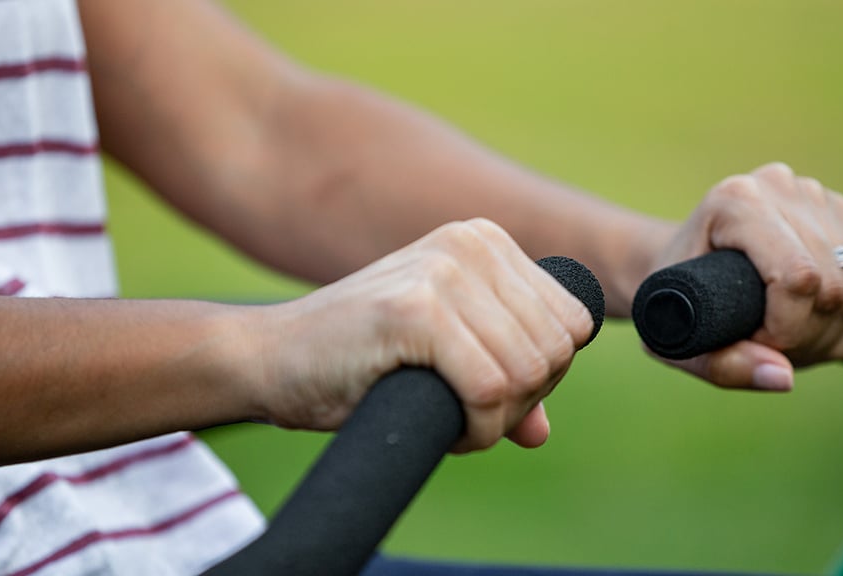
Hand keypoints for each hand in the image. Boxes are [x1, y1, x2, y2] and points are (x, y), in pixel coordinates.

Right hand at [245, 218, 593, 451]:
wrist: (270, 361)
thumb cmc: (356, 363)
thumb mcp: (444, 360)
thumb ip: (500, 381)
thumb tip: (541, 432)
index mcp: (486, 241)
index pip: (573, 323)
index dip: (543, 377)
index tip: (493, 396)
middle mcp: (471, 244)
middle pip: (557, 350)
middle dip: (522, 404)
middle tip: (471, 417)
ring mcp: (443, 272)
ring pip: (528, 372)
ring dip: (498, 422)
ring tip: (452, 421)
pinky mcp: (415, 310)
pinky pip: (489, 390)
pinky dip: (477, 430)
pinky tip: (446, 430)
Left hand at [650, 163, 842, 390]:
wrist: (679, 262)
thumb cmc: (670, 300)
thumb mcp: (678, 338)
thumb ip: (725, 365)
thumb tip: (785, 379)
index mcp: (735, 201)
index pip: (797, 277)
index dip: (787, 329)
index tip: (754, 342)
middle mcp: (780, 186)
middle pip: (831, 288)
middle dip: (805, 338)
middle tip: (763, 347)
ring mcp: (814, 196)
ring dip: (827, 335)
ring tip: (781, 339)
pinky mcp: (838, 213)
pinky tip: (806, 325)